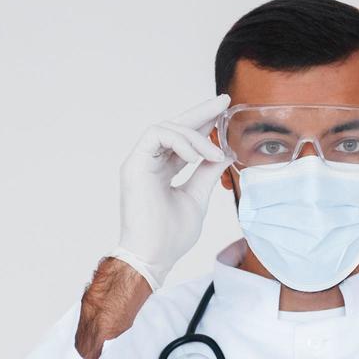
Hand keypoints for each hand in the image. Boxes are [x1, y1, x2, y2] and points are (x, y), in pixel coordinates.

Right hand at [109, 94, 231, 290]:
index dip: (203, 124)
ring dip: (196, 136)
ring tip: (215, 153)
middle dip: (201, 112)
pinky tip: (197, 155)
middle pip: (175, 126)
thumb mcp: (197, 197)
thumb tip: (224, 153)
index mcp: (161, 170)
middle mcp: (149, 162)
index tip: (223, 112)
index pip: (183, 140)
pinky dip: (180, 141)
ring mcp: (140, 161)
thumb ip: (207, 173)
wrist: (154, 257)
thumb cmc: (170, 236)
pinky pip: (157, 135)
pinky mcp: (134, 164)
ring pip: (167, 127)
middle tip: (224, 101)